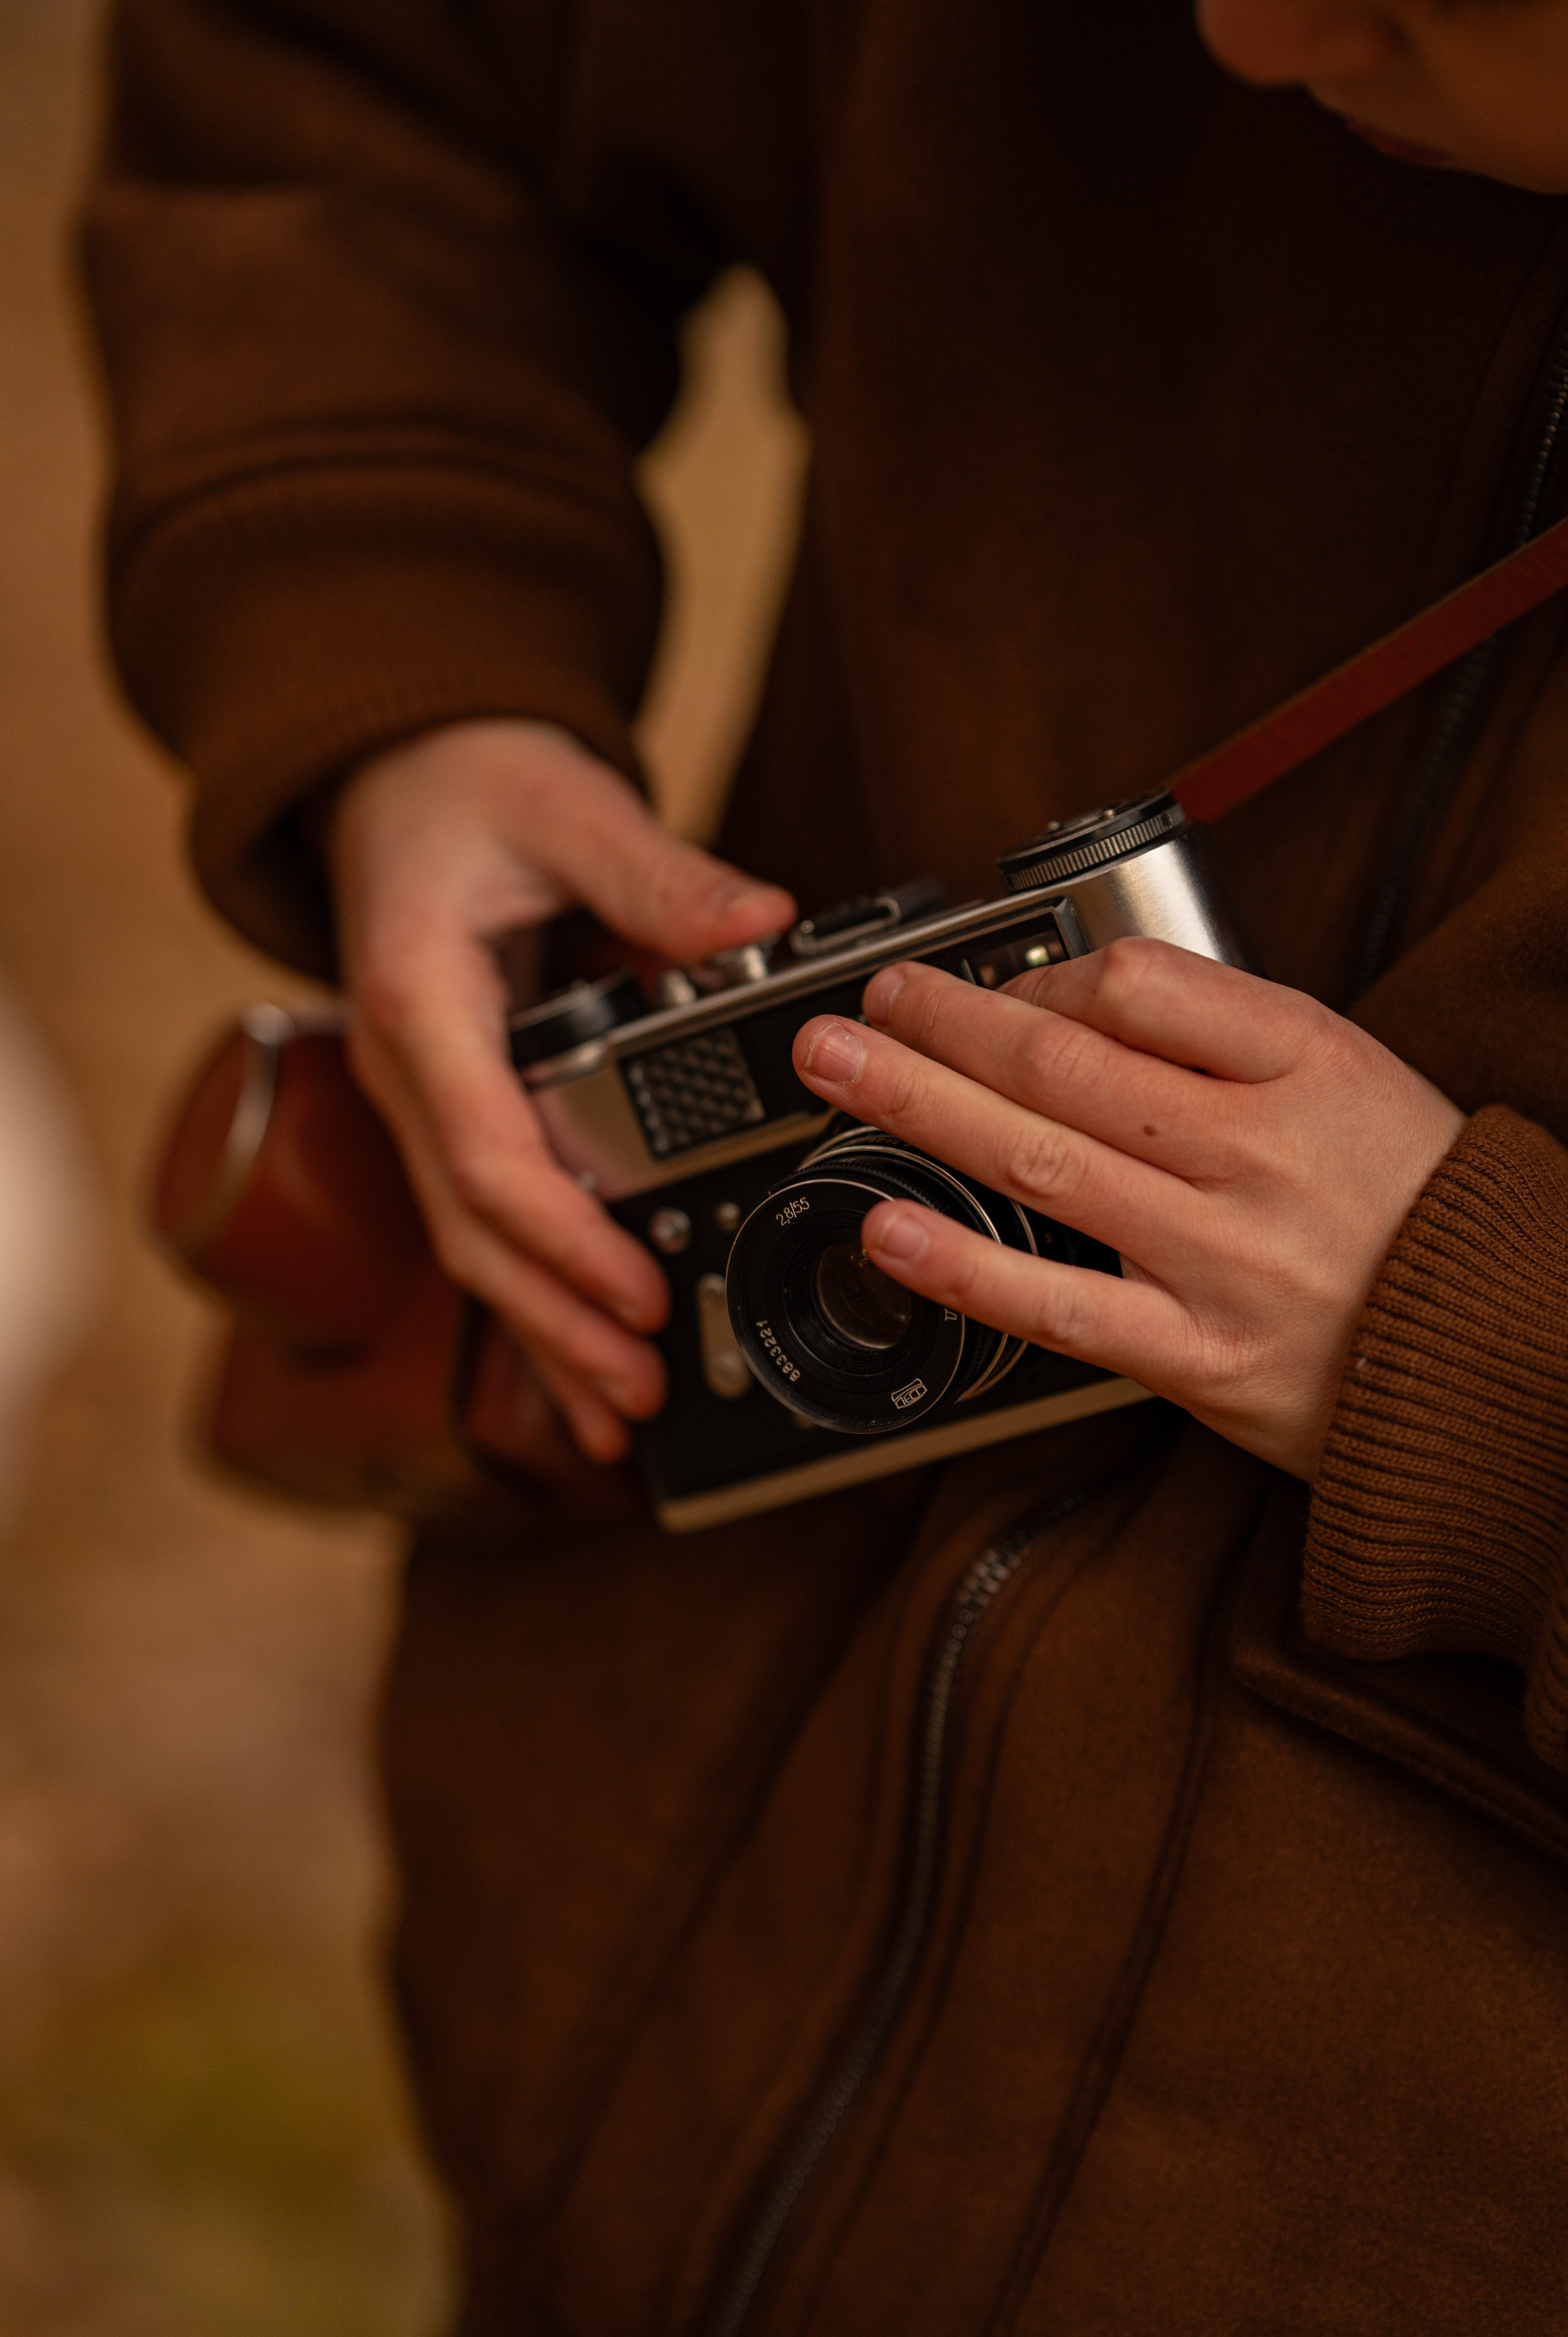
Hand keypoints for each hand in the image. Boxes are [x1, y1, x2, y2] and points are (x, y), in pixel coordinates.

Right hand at [330, 719, 792, 1461]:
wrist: (393, 776)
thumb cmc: (471, 787)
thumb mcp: (566, 805)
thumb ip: (658, 874)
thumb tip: (760, 919)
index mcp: (421, 1001)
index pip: (486, 1153)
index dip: (565, 1239)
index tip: (638, 1296)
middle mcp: (404, 1067)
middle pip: (473, 1231)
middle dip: (556, 1321)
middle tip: (642, 1390)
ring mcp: (419, 1097)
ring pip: (472, 1243)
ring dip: (542, 1331)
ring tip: (619, 1413)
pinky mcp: (449, 1108)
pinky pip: (484, 1216)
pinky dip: (532, 1290)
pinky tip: (577, 1355)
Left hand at [791, 940, 1464, 1479]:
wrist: (1510, 1357)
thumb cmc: (1414, 1207)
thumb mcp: (1350, 1079)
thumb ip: (1222, 1040)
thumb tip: (1065, 1006)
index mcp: (1306, 1062)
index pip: (1137, 985)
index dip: (1038, 979)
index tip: (990, 987)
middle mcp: (1259, 1152)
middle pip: (1062, 1065)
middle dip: (939, 1024)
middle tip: (858, 1002)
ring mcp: (1225, 1257)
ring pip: (1042, 1162)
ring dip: (919, 1107)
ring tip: (836, 1071)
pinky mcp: (1202, 1356)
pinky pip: (1062, 1306)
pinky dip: (965, 1265)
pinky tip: (889, 1229)